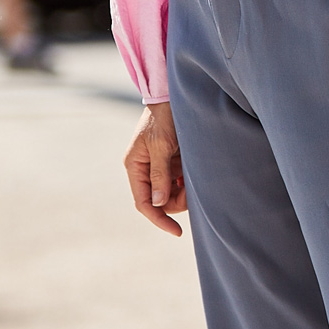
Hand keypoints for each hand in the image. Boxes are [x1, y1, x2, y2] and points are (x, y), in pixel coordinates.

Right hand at [124, 102, 185, 236]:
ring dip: (184, 192)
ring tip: (194, 178)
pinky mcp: (171, 162)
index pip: (144, 203)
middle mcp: (144, 169)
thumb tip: (158, 203)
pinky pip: (179, 182)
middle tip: (193, 191)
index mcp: (135, 166)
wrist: (173, 97)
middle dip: (176, 201)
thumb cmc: (164, 117)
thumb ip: (160, 174)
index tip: (177, 231)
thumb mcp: (161, 145)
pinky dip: (187, 183)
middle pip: (159, 201)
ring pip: (171, 193)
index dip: (159, 219)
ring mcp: (158, 167)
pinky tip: (194, 172)